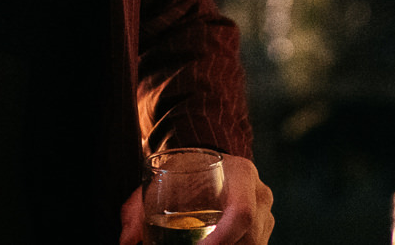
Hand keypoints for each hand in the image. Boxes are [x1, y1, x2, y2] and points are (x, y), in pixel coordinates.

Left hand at [118, 157, 273, 244]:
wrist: (209, 158)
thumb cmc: (183, 171)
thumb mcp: (160, 181)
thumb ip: (138, 210)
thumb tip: (127, 241)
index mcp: (241, 174)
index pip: (241, 213)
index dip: (222, 239)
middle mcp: (261, 195)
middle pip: (250, 239)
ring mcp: (267, 215)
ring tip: (198, 242)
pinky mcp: (264, 230)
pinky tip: (209, 243)